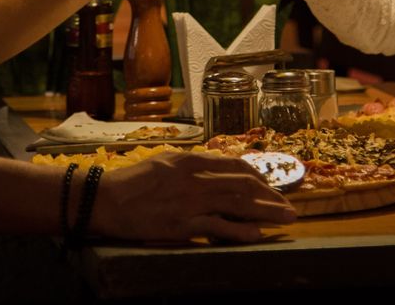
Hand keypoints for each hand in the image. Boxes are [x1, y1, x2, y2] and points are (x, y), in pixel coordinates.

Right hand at [90, 152, 296, 242]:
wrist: (105, 199)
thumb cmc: (133, 182)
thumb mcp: (166, 162)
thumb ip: (193, 164)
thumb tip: (217, 167)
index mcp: (192, 161)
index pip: (235, 166)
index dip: (259, 177)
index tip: (272, 188)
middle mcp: (195, 178)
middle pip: (243, 185)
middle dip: (271, 196)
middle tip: (289, 207)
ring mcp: (190, 202)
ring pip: (237, 204)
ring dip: (266, 212)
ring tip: (286, 219)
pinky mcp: (182, 225)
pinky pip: (217, 227)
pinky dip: (240, 231)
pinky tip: (257, 234)